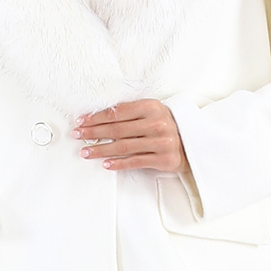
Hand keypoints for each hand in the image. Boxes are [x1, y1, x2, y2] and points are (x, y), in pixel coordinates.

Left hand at [71, 99, 188, 172]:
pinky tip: (105, 164)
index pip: (118, 112)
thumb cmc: (165, 126)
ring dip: (101, 150)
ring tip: (85, 151)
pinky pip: (135, 161)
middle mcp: (157, 123)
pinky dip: (118, 163)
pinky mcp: (164, 159)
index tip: (81, 121)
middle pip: (117, 129)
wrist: (192, 142)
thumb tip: (97, 118)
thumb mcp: (151, 113)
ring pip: (123, 147)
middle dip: (93, 132)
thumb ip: (130, 113)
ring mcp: (162, 142)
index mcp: (151, 107)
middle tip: (78, 135)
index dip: (97, 117)